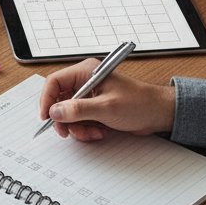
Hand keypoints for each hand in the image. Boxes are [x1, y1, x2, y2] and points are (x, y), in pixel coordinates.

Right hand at [39, 58, 176, 140]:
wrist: (158, 114)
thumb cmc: (139, 103)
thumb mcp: (106, 107)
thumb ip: (78, 109)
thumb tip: (54, 112)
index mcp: (86, 72)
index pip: (55, 82)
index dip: (47, 99)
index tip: (47, 117)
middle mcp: (85, 81)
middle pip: (59, 100)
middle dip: (64, 118)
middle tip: (66, 131)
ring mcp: (89, 95)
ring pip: (68, 113)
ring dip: (77, 127)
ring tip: (92, 132)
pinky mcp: (94, 107)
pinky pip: (79, 120)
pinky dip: (85, 129)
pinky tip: (99, 131)